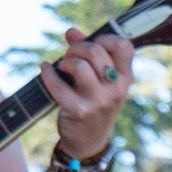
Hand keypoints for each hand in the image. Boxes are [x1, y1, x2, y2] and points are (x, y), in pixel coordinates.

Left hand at [41, 29, 133, 158]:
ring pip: (79, 65)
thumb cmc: (93, 102)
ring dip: (65, 62)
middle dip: (76, 48)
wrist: (88, 140)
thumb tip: (71, 31)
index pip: (123, 45)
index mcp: (126, 77)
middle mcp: (117, 88)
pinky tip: (45, 69)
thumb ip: (87, 52)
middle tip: (69, 56)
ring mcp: (99, 101)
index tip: (92, 44)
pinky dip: (47, 74)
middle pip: (95, 51)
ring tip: (62, 67)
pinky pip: (58, 84)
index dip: (104, 38)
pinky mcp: (79, 110)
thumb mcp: (98, 79)